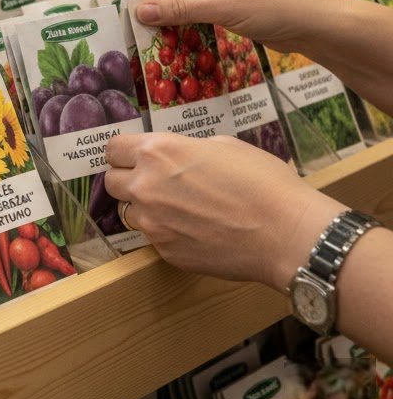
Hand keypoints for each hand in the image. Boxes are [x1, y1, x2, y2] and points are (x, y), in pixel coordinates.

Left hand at [104, 132, 339, 291]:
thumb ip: (185, 150)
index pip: (113, 149)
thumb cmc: (262, 182)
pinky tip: (196, 230)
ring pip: (130, 212)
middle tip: (153, 182)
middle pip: (111, 182)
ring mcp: (153, 223)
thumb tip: (176, 157)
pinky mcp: (165, 252)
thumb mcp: (222, 146)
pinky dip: (167, 233)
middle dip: (128, 180)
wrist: (286, 234)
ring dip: (145, 208)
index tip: (134, 157)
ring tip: (179, 208)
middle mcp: (146, 186)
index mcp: (157, 152)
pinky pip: (154, 238)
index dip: (124, 153)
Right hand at [131, 0, 332, 54]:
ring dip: (171, 10)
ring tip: (160, 34)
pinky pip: (197, 1)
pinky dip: (187, 16)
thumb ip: (177, 8)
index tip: (137, 8)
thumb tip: (138, 11)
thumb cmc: (275, 5)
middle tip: (146, 26)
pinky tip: (180, 34)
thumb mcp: (221, 6)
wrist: (320, 23)